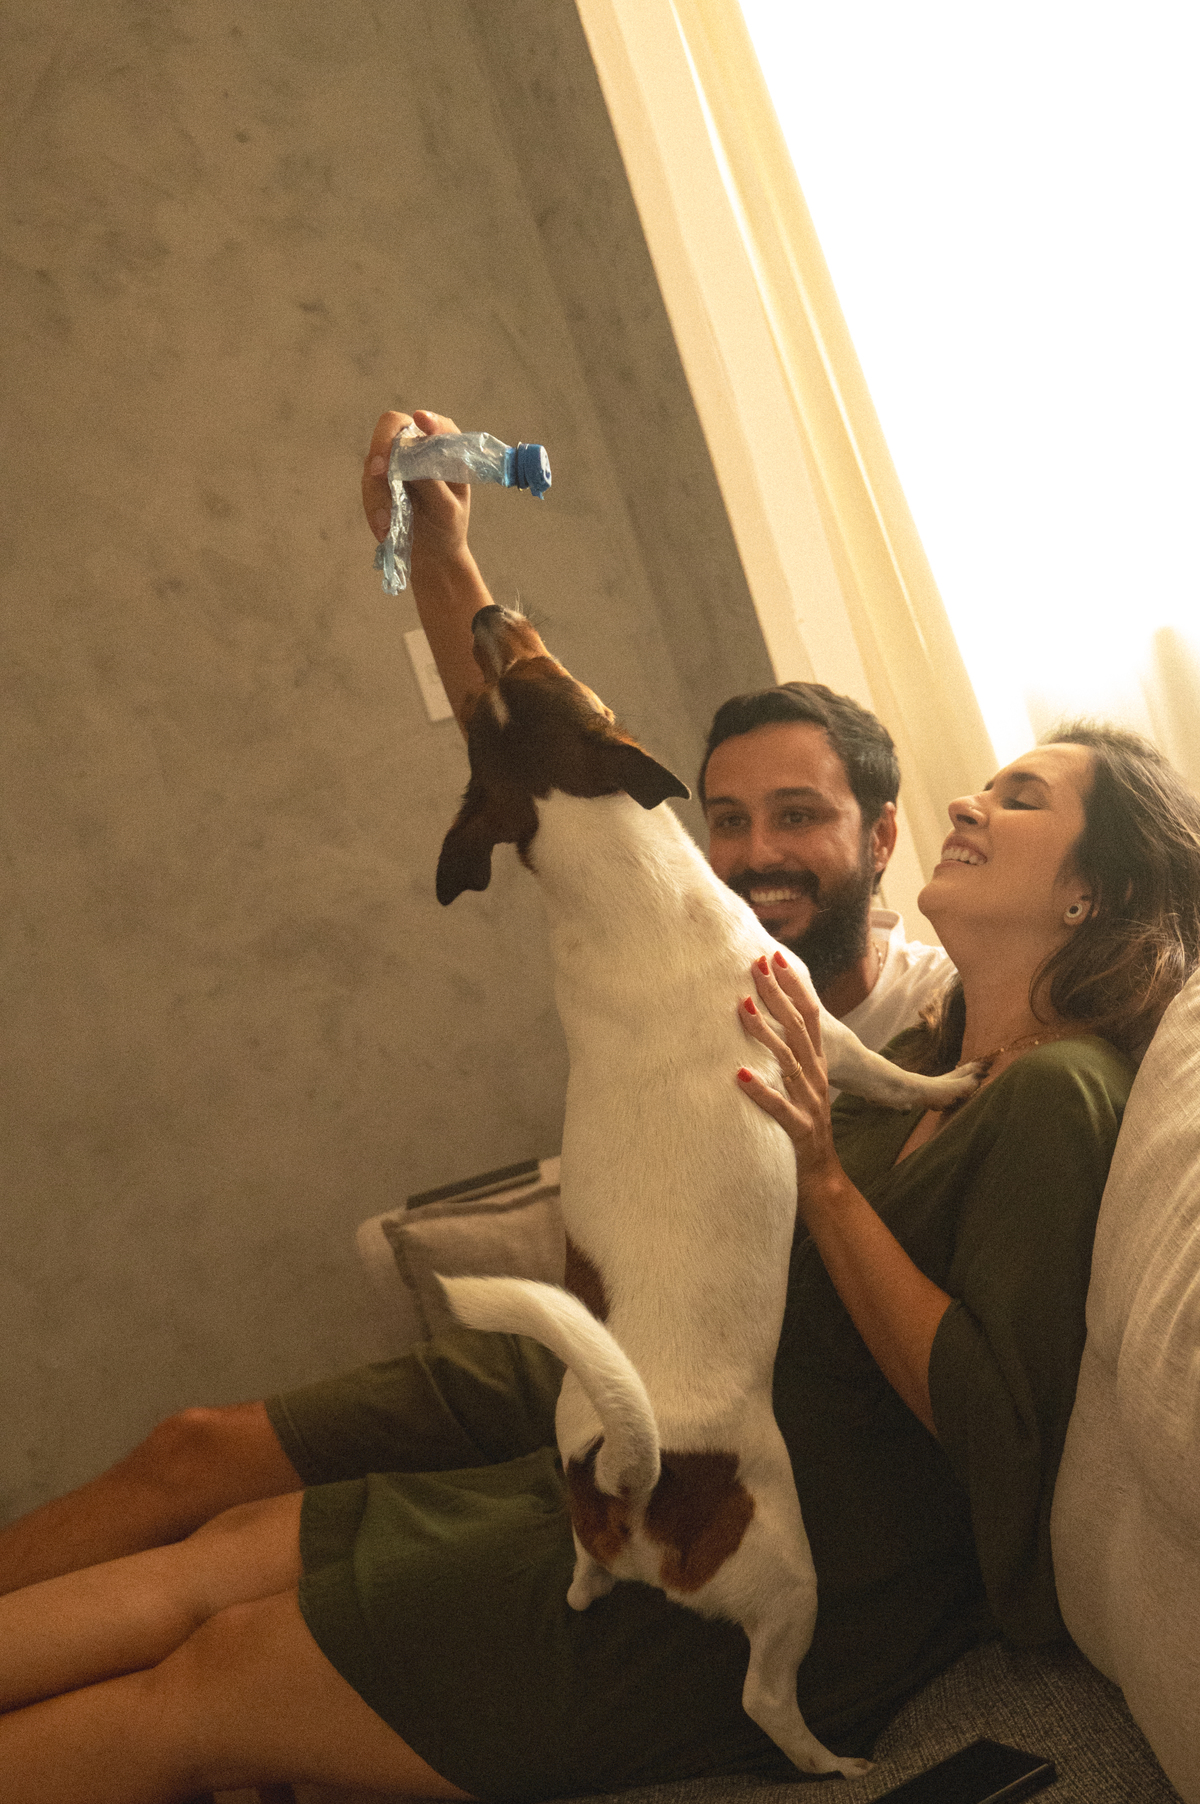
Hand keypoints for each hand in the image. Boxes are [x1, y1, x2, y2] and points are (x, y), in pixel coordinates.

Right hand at [361, 408, 470, 563]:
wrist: (432, 552)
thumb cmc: (447, 526)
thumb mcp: (447, 510)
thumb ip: (433, 484)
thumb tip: (410, 458)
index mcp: (445, 449)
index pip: (436, 424)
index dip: (428, 420)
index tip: (421, 420)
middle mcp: (418, 447)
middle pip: (392, 426)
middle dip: (382, 447)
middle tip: (379, 472)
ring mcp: (394, 460)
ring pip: (374, 460)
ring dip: (377, 492)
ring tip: (387, 524)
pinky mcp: (378, 478)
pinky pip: (368, 484)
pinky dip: (373, 506)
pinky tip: (383, 528)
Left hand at [737, 951, 841, 1202]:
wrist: (823, 1183)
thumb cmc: (804, 1132)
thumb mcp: (800, 1089)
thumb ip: (789, 1060)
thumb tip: (767, 1029)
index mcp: (816, 1067)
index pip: (809, 1017)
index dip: (794, 986)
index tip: (775, 958)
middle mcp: (815, 1079)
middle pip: (797, 1029)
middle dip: (777, 996)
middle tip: (756, 966)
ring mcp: (809, 1104)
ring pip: (787, 1062)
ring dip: (764, 1034)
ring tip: (743, 1008)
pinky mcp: (798, 1130)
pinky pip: (778, 1108)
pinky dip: (760, 1091)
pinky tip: (740, 1076)